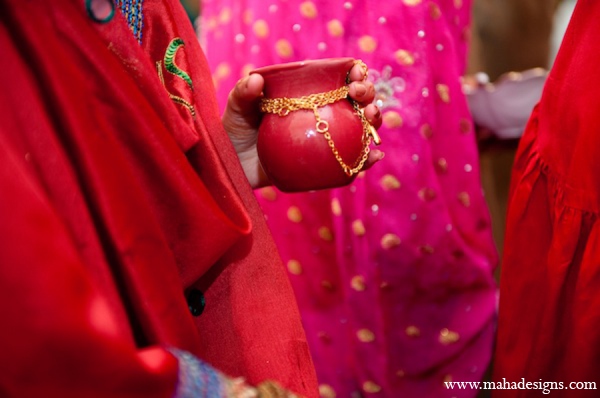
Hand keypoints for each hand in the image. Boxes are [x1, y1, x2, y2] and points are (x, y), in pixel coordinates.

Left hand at [222, 62, 383, 188]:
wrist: (232, 167)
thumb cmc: (235, 132)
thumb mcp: (236, 109)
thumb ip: (243, 93)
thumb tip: (255, 81)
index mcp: (308, 95)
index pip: (338, 78)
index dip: (355, 73)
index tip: (354, 75)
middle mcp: (323, 115)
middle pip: (357, 101)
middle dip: (368, 94)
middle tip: (360, 96)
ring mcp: (326, 141)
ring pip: (361, 129)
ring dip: (374, 121)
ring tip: (370, 118)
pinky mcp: (325, 166)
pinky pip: (351, 163)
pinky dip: (367, 159)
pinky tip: (374, 155)